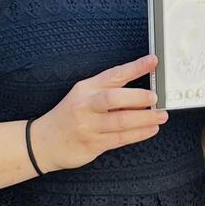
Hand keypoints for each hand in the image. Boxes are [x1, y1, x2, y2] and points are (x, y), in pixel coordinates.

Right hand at [29, 54, 167, 171]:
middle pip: (113, 98)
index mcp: (86, 88)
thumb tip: (143, 90)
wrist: (43, 142)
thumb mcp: (84, 96)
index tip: (153, 61)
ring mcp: (88, 126)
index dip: (135, 67)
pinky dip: (138, 134)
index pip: (113, 74)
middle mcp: (86, 106)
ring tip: (160, 116)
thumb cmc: (69, 116)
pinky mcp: (92, 144)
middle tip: (155, 97)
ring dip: (144, 119)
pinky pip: (120, 139)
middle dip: (137, 97)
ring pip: (120, 121)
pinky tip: (150, 129)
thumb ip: (109, 91)